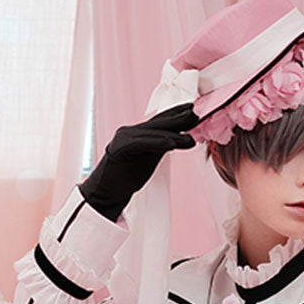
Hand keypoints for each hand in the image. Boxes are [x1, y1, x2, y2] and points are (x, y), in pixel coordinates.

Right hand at [80, 103, 198, 221]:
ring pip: (153, 132)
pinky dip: (159, 142)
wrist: (105, 193)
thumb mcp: (148, 159)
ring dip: (174, 134)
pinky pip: (143, 143)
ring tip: (191, 137)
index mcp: (138, 133)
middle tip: (198, 114)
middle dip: (179, 118)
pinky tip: (173, 143)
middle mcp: (131, 132)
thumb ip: (160, 147)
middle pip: (159, 122)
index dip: (178, 114)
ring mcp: (124, 138)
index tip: (195, 110)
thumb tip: (180, 139)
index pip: (161, 121)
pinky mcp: (120, 148)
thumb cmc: (125, 178)